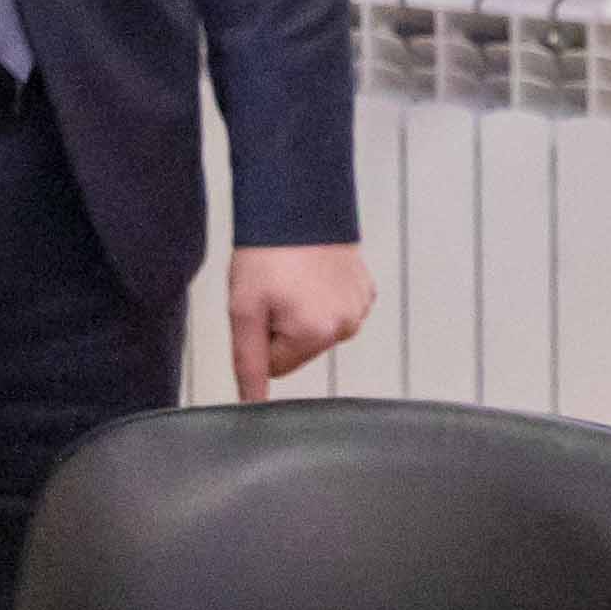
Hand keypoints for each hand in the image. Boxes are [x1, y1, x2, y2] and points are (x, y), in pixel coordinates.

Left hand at [229, 242, 373, 398]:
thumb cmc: (266, 254)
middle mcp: (345, 327)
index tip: (262, 304)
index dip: (263, 335)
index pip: (277, 366)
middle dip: (284, 325)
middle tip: (275, 289)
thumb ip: (249, 363)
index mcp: (315, 334)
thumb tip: (251, 405)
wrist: (295, 204)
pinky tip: (314, 273)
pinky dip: (323, 297)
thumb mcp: (244, 311)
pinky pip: (337, 310)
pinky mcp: (366, 290)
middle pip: (300, 350)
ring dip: (303, 311)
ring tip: (294, 277)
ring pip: (319, 331)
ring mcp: (360, 308)